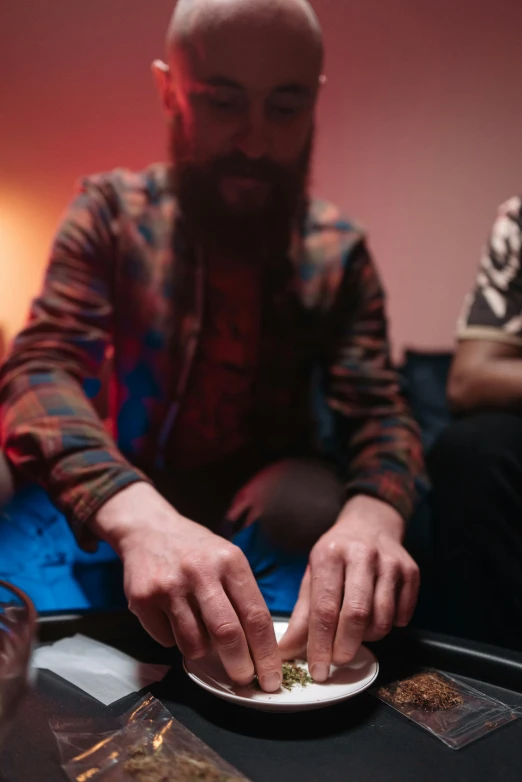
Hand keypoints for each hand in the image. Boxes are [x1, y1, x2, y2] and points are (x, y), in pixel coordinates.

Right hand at [92, 483, 281, 690]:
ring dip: (202, 651)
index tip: (272, 678)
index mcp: (230, 561)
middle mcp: (201, 572)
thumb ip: (242, 597)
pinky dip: (174, 639)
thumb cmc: (196, 550)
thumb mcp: (227, 559)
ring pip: (195, 644)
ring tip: (200, 634)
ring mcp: (170, 586)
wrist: (148, 529)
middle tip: (244, 679)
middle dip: (240, 666)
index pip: (256, 616)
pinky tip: (172, 617)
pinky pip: (166, 640)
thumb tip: (259, 650)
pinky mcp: (144, 599)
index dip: (267, 653)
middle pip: (228, 634)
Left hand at [279, 495, 419, 681]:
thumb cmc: (336, 554)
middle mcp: (362, 555)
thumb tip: (286, 652)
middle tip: (337, 661)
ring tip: (355, 633)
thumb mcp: (313, 575)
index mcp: (330, 555)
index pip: (325, 609)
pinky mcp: (411, 571)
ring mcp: (390, 563)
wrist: (370, 522)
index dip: (320, 645)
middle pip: (356, 616)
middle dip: (345, 648)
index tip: (317, 670)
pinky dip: (389, 627)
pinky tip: (376, 616)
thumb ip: (301, 615)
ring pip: (382, 620)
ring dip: (368, 639)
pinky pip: (402, 616)